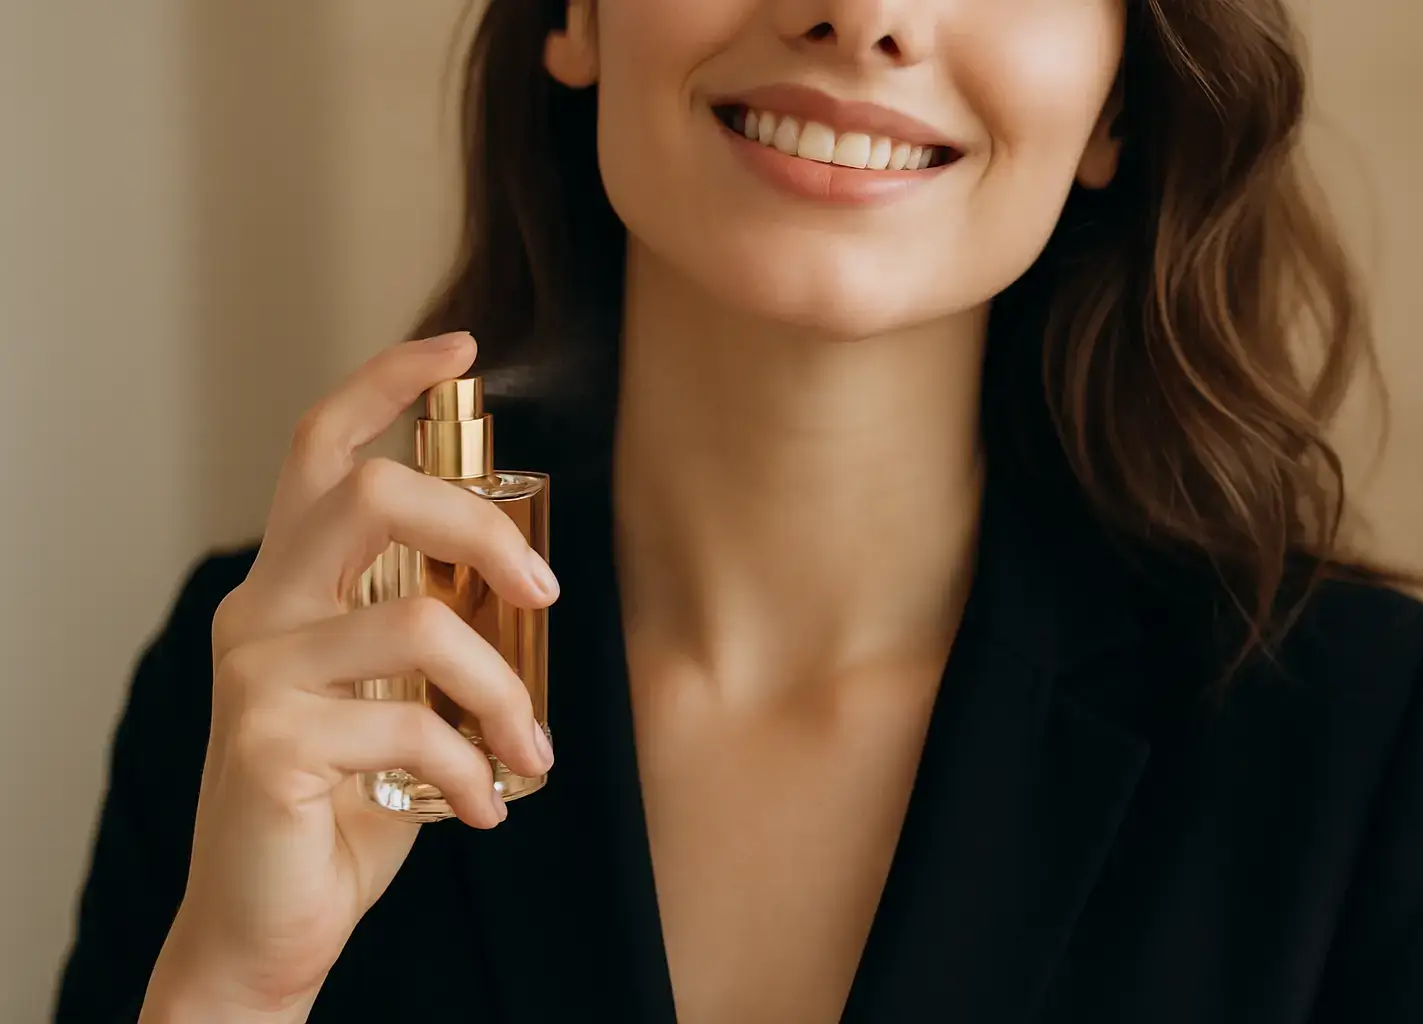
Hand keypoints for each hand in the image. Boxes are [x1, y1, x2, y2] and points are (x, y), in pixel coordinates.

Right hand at [141, 333, 558, 1020]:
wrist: (269, 917)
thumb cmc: (344, 796)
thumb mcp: (392, 695)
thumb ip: (428, 628)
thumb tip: (525, 577)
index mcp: (291, 581)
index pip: (322, 447)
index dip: (385, 383)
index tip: (460, 346)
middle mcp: (260, 606)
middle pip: (372, 493)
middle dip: (480, 525)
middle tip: (545, 591)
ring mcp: (255, 670)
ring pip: (418, 622)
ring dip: (504, 692)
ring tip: (531, 750)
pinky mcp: (267, 740)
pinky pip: (410, 726)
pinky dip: (473, 769)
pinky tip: (489, 806)